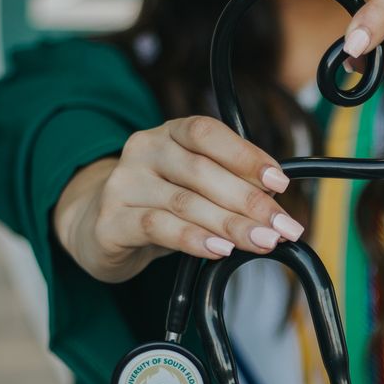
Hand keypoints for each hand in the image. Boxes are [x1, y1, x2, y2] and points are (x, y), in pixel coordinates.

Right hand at [54, 116, 303, 282]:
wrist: (100, 227)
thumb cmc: (161, 203)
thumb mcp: (196, 186)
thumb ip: (231, 183)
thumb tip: (274, 198)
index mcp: (169, 133)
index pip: (207, 133)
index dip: (245, 155)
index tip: (279, 182)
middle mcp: (144, 150)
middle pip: (202, 172)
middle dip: (250, 201)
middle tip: (283, 226)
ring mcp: (123, 184)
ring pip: (185, 202)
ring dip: (231, 224)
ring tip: (263, 241)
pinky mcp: (111, 221)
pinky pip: (157, 227)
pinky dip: (194, 239)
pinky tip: (220, 250)